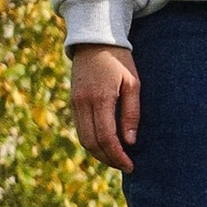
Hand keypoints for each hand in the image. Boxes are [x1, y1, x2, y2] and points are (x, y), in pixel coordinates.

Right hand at [69, 42, 140, 172]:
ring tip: (116, 159)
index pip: (107, 137)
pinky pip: (80, 129)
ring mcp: (75, 103)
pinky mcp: (73, 103)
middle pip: (92, 143)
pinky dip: (92, 142)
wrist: (94, 40)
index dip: (118, 156)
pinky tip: (106, 145)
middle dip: (109, 159)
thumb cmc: (120, 60)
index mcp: (100, 98)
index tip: (130, 165)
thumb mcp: (133, 83)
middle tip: (125, 166)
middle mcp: (83, 103)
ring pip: (84, 139)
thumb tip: (130, 142)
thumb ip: (131, 113)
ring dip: (99, 154)